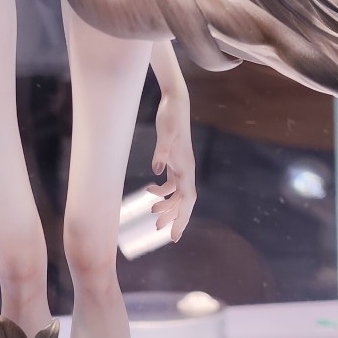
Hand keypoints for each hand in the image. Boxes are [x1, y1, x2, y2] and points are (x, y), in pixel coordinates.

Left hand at [147, 90, 195, 241]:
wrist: (175, 103)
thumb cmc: (172, 117)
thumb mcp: (165, 133)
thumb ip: (161, 151)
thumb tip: (157, 169)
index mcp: (186, 167)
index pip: (187, 200)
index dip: (182, 218)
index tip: (175, 235)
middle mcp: (187, 169)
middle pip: (183, 201)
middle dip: (174, 218)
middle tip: (159, 231)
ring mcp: (181, 166)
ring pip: (177, 194)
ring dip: (166, 206)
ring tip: (153, 217)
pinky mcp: (174, 161)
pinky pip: (171, 183)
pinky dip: (162, 191)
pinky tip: (150, 191)